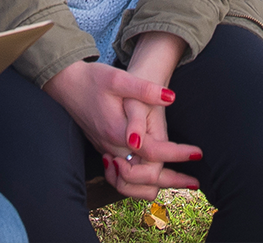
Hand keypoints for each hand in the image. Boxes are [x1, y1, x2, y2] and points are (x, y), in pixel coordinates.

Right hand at [46, 60, 198, 194]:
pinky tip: (156, 173)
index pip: (152, 152)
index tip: (198, 153)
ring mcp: (106, 150)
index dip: (177, 154)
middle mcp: (112, 147)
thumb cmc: (92, 79)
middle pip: (144, 176)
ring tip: (181, 181)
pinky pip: (123, 175)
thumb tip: (171, 97)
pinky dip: (140, 180)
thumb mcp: (118, 78)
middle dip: (172, 180)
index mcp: (118, 131)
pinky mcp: (104, 149)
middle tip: (196, 182)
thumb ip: (144, 89)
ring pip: (132, 182)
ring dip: (155, 184)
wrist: (64, 84)